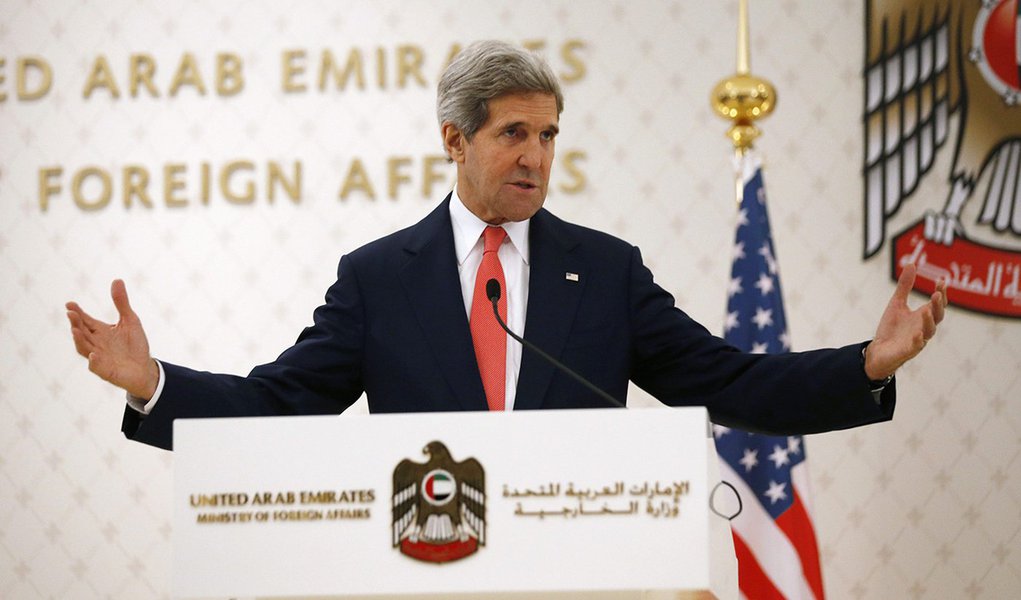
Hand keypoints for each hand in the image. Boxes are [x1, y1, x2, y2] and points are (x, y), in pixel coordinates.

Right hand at [66, 279, 159, 398]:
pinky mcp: (106, 371)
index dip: (77, 312)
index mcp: (100, 331)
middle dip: (76, 323)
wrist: (145, 368)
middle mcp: (96, 343)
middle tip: (71, 313)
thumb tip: (117, 280)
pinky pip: (96, 367)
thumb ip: (121, 303)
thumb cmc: (135, 344)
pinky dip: (94, 361)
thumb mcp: (130, 320)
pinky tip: (93, 355)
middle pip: (82, 332)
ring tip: (76, 330)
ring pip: (84, 348)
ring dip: (79, 340)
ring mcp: (99, 358)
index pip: (85, 320)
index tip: (69, 304)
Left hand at [865, 263, 947, 379]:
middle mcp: (924, 327)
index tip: (942, 280)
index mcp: (923, 316)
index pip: (937, 304)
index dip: (941, 293)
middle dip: (938, 305)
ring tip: (926, 309)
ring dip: (929, 321)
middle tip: (937, 293)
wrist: (878, 350)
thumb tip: (912, 264)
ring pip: (929, 331)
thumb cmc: (891, 328)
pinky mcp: (908, 351)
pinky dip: (918, 341)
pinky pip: (915, 346)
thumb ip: (905, 286)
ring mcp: (918, 340)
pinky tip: (918, 335)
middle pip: (937, 316)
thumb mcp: (896, 303)